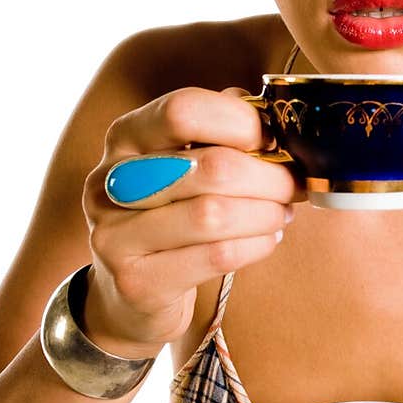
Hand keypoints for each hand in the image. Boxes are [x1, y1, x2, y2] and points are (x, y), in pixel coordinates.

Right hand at [80, 86, 304, 356]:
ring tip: (282, 212)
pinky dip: (255, 245)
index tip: (271, 140)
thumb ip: (219, 131)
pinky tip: (266, 239)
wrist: (129, 292)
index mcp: (125, 137)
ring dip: (264, 213)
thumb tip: (269, 116)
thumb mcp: (184, 161)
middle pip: (210, 166)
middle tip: (292, 185)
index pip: (182, 110)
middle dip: (268, 176)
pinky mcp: (137, 282)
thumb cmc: (170, 214)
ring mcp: (115, 235)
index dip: (240, 121)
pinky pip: (216, 256)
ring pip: (214, 214)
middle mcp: (109, 182)